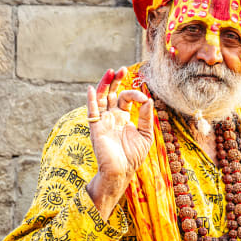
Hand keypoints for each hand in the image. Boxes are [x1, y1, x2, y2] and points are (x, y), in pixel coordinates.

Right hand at [85, 68, 153, 218]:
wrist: (122, 171)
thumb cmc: (133, 155)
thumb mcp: (146, 135)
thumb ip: (146, 118)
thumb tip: (149, 100)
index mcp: (123, 117)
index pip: (126, 98)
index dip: (134, 94)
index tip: (144, 98)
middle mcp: (111, 116)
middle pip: (111, 93)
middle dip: (116, 81)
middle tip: (122, 69)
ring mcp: (103, 121)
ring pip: (101, 98)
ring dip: (105, 85)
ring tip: (111, 72)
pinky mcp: (96, 128)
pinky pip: (92, 112)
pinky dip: (92, 100)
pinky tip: (93, 89)